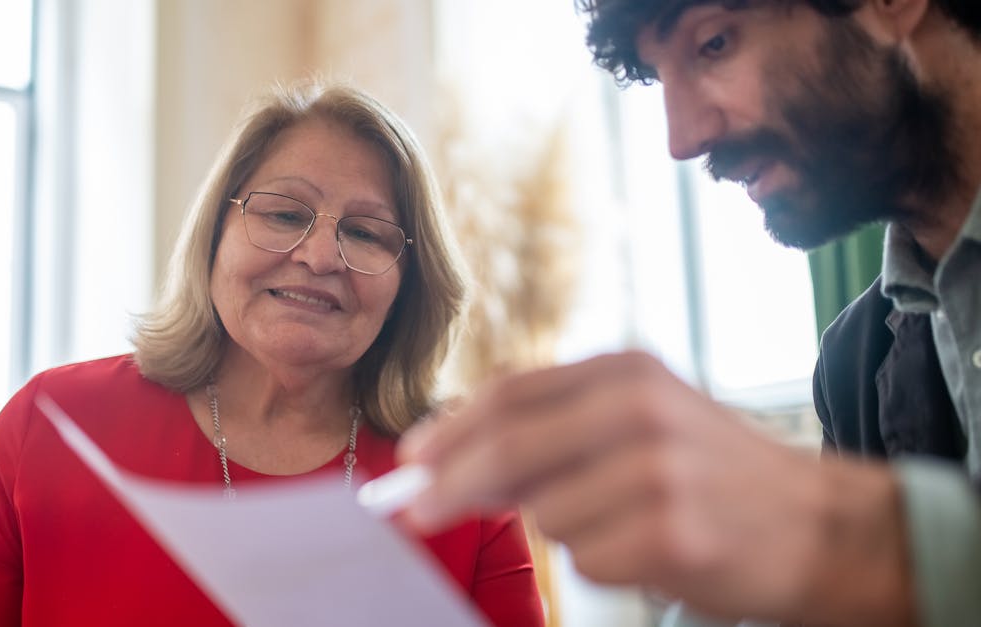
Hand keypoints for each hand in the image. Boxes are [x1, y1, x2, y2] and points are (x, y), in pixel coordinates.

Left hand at [398, 351, 913, 624]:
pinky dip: (602, 562)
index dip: (451, 427)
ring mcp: (659, 470)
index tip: (411, 459)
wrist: (819, 524)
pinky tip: (650, 548)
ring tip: (622, 521)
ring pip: (546, 514)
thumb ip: (553, 431)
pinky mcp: (673, 532)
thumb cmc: (712, 472)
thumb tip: (452, 462)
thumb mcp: (641, 420)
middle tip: (417, 511)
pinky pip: (587, 560)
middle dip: (452, 482)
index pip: (512, 393)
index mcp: (627, 370)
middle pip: (510, 447)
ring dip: (563, 529)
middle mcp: (642, 409)